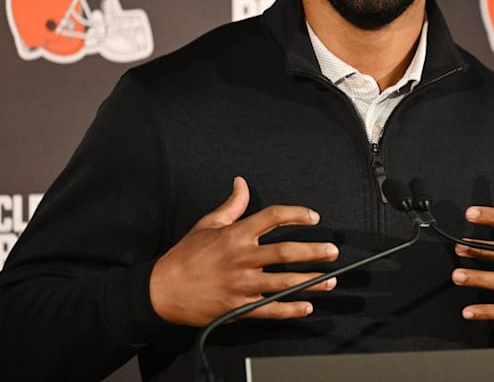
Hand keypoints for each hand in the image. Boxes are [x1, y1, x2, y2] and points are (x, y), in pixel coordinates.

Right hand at [149, 177, 338, 325]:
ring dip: (311, 282)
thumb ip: (231, 205)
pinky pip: (270, 309)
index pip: (273, 217)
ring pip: (284, 282)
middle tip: (332, 251)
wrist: (161, 290)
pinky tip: (306, 306)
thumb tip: (242, 183)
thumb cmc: (184, 256)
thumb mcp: (207, 224)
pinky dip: (291, 309)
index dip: (296, 214)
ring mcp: (241, 285)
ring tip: (330, 280)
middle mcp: (242, 259)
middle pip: (286, 252)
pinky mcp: (238, 307)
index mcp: (235, 235)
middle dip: (314, 252)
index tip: (313, 217)